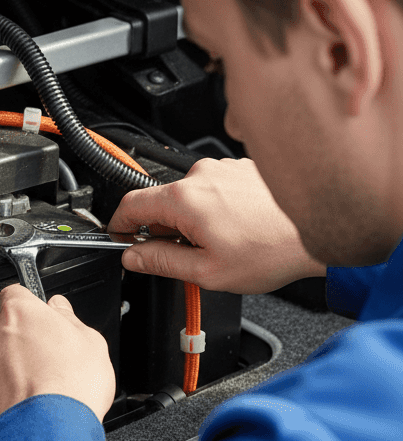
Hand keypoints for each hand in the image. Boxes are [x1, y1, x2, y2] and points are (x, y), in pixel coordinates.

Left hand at [0, 284, 114, 431]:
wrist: (51, 431)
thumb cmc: (71, 386)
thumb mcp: (91, 341)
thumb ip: (68, 317)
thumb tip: (59, 308)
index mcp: (20, 314)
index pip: (15, 294)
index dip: (29, 306)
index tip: (38, 317)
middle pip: (4, 332)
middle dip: (21, 344)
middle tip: (47, 362)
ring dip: (11, 372)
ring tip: (39, 389)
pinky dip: (4, 398)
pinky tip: (28, 407)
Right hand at [107, 157, 325, 293]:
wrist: (323, 229)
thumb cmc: (272, 250)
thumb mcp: (206, 271)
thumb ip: (160, 262)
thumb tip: (133, 257)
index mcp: (183, 199)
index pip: (129, 205)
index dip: (118, 225)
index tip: (119, 238)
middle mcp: (200, 175)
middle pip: (160, 202)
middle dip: (163, 230)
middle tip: (185, 257)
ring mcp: (223, 169)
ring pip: (188, 197)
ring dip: (192, 220)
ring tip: (222, 245)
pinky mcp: (241, 169)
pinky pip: (214, 190)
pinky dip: (215, 209)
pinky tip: (238, 230)